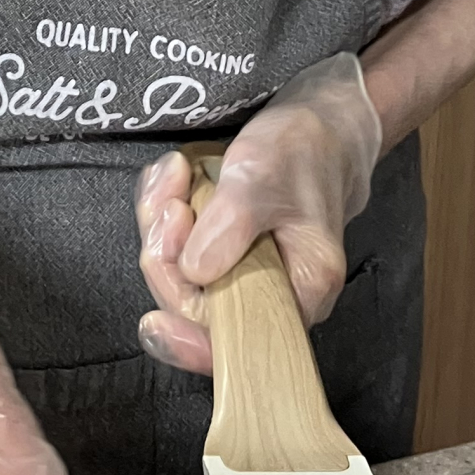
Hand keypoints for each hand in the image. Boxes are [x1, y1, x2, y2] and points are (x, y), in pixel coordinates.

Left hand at [135, 52, 381, 372]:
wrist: (320, 129)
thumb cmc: (304, 151)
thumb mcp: (265, 176)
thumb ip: (233, 225)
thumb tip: (195, 271)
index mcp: (298, 294)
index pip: (238, 345)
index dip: (190, 343)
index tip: (153, 321)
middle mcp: (268, 296)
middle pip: (193, 303)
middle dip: (167, 253)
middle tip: (170, 202)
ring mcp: (239, 275)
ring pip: (177, 272)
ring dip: (160, 224)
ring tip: (174, 175)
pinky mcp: (219, 252)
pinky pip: (175, 246)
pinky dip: (163, 210)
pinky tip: (174, 175)